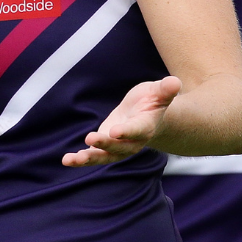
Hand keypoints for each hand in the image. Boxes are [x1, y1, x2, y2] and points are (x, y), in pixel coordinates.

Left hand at [63, 76, 180, 166]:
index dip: (127, 131)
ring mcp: (119, 147)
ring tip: (73, 158)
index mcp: (146, 126)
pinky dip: (81, 159)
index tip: (115, 131)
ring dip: (89, 158)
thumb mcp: (159, 92)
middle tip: (91, 138)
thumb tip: (175, 82)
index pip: (137, 130)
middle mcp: (133, 141)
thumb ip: (166, 90)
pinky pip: (94, 156)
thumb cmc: (153, 101)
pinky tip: (67, 160)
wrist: (148, 116)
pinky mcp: (106, 148)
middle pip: (119, 147)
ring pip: (105, 156)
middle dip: (105, 144)